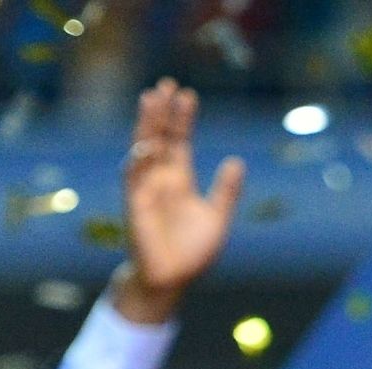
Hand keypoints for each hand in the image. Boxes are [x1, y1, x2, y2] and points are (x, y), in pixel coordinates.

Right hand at [116, 78, 243, 323]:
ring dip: (146, 126)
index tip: (187, 94)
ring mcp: (145, 190)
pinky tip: (147, 146)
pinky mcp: (135, 206)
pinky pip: (134, 180)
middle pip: (159, 137)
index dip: (182, 119)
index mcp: (180, 180)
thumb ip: (226, 190)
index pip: (179, 141)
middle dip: (161, 112)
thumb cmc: (192, 250)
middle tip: (165, 84)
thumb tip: (238, 161)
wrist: (173, 280)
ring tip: (151, 100)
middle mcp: (160, 179)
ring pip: (143, 150)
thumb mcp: (217, 216)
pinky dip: (139, 163)